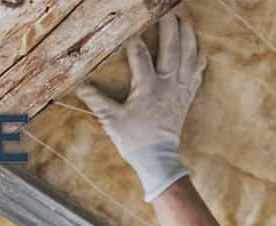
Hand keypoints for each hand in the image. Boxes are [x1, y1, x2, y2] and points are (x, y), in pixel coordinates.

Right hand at [75, 12, 205, 201]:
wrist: (158, 160)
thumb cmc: (134, 140)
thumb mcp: (111, 120)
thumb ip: (96, 100)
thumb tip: (78, 84)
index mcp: (148, 87)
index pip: (141, 55)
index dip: (135, 38)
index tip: (130, 25)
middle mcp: (168, 85)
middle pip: (172, 48)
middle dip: (169, 25)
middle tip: (167, 7)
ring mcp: (181, 90)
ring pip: (189, 56)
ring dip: (188, 35)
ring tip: (184, 17)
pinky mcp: (187, 97)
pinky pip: (197, 73)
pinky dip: (198, 58)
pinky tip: (197, 48)